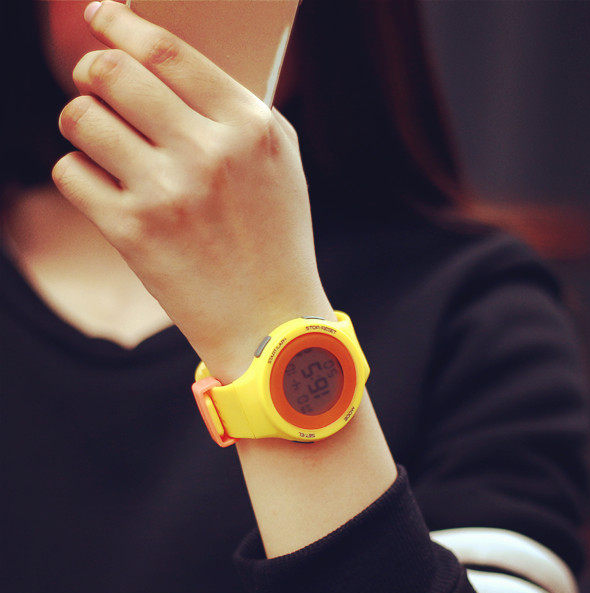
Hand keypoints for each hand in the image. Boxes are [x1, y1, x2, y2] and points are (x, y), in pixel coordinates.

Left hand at [53, 0, 333, 380]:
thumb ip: (231, 105)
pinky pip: (70, 173)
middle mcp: (207, 152)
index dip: (119, 22)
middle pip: (111, 72)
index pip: (165, 50)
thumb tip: (161, 58)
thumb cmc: (274, 237)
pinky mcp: (133, 233)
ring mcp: (167, 193)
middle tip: (94, 85)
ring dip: (80, 122)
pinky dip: (79, 175)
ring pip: (80, 117)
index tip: (99, 13)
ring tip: (100, 142)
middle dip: (91, 71)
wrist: (270, 322)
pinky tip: (107, 191)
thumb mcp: (278, 160)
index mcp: (249, 126)